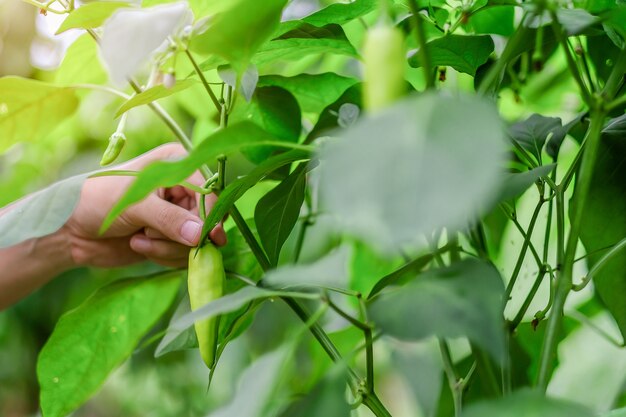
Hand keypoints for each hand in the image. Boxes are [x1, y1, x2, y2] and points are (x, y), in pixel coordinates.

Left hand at [63, 143, 225, 267]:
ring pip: (195, 240)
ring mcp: (177, 213)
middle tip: (149, 233)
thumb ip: (170, 219)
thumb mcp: (134, 204)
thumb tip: (201, 235)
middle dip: (180, 235)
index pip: (209, 191)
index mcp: (177, 165)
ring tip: (139, 238)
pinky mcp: (170, 236)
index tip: (207, 237)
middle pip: (205, 219)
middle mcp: (182, 187)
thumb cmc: (97, 201)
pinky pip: (183, 253)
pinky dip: (163, 255)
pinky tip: (139, 244)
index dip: (210, 215)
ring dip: (167, 247)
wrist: (70, 229)